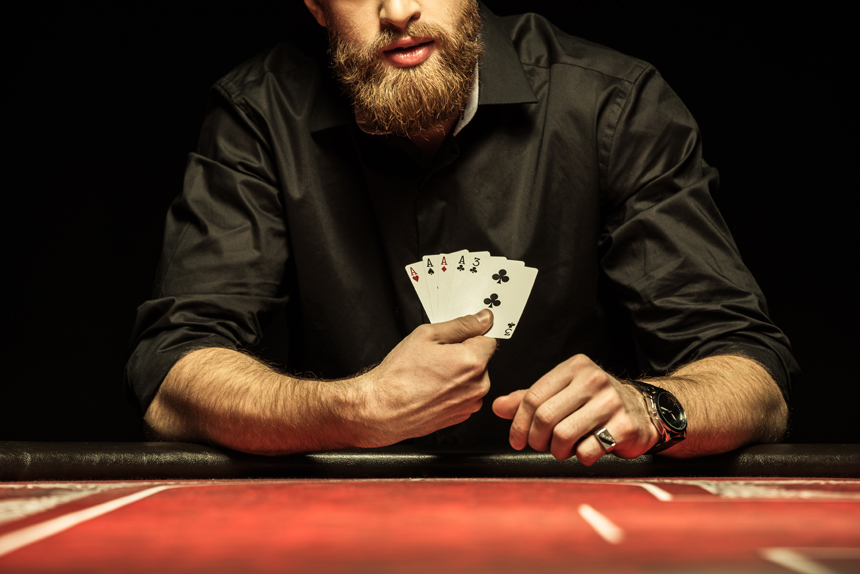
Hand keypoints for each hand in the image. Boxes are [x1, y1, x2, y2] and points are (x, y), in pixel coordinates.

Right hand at [357, 309, 497, 446]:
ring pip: (473, 378)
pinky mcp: (462, 415)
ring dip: (460, 373)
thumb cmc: (399, 376)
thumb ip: (461, 325)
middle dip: (464, 354)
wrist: (383, 409)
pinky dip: (454, 390)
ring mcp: (470, 403)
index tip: (462, 336)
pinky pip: (465, 395)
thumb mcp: (427, 335)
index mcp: (472, 362)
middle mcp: (477, 385)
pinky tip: (433, 388)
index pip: (490, 338)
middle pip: (482, 359)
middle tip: (437, 356)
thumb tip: (482, 319)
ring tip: (432, 374)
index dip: (474, 334)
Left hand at [492, 354, 657, 464]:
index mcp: (574, 368)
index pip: (533, 397)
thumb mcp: (563, 392)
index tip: (517, 439)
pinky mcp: (624, 426)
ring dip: (557, 450)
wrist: (643, 410)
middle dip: (537, 439)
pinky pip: (588, 450)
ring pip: (563, 435)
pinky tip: (586, 449)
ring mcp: (611, 402)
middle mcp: (593, 380)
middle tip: (540, 445)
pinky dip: (581, 456)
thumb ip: (530, 398)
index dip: (519, 423)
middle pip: (545, 417)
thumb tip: (499, 406)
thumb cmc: (596, 402)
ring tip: (563, 448)